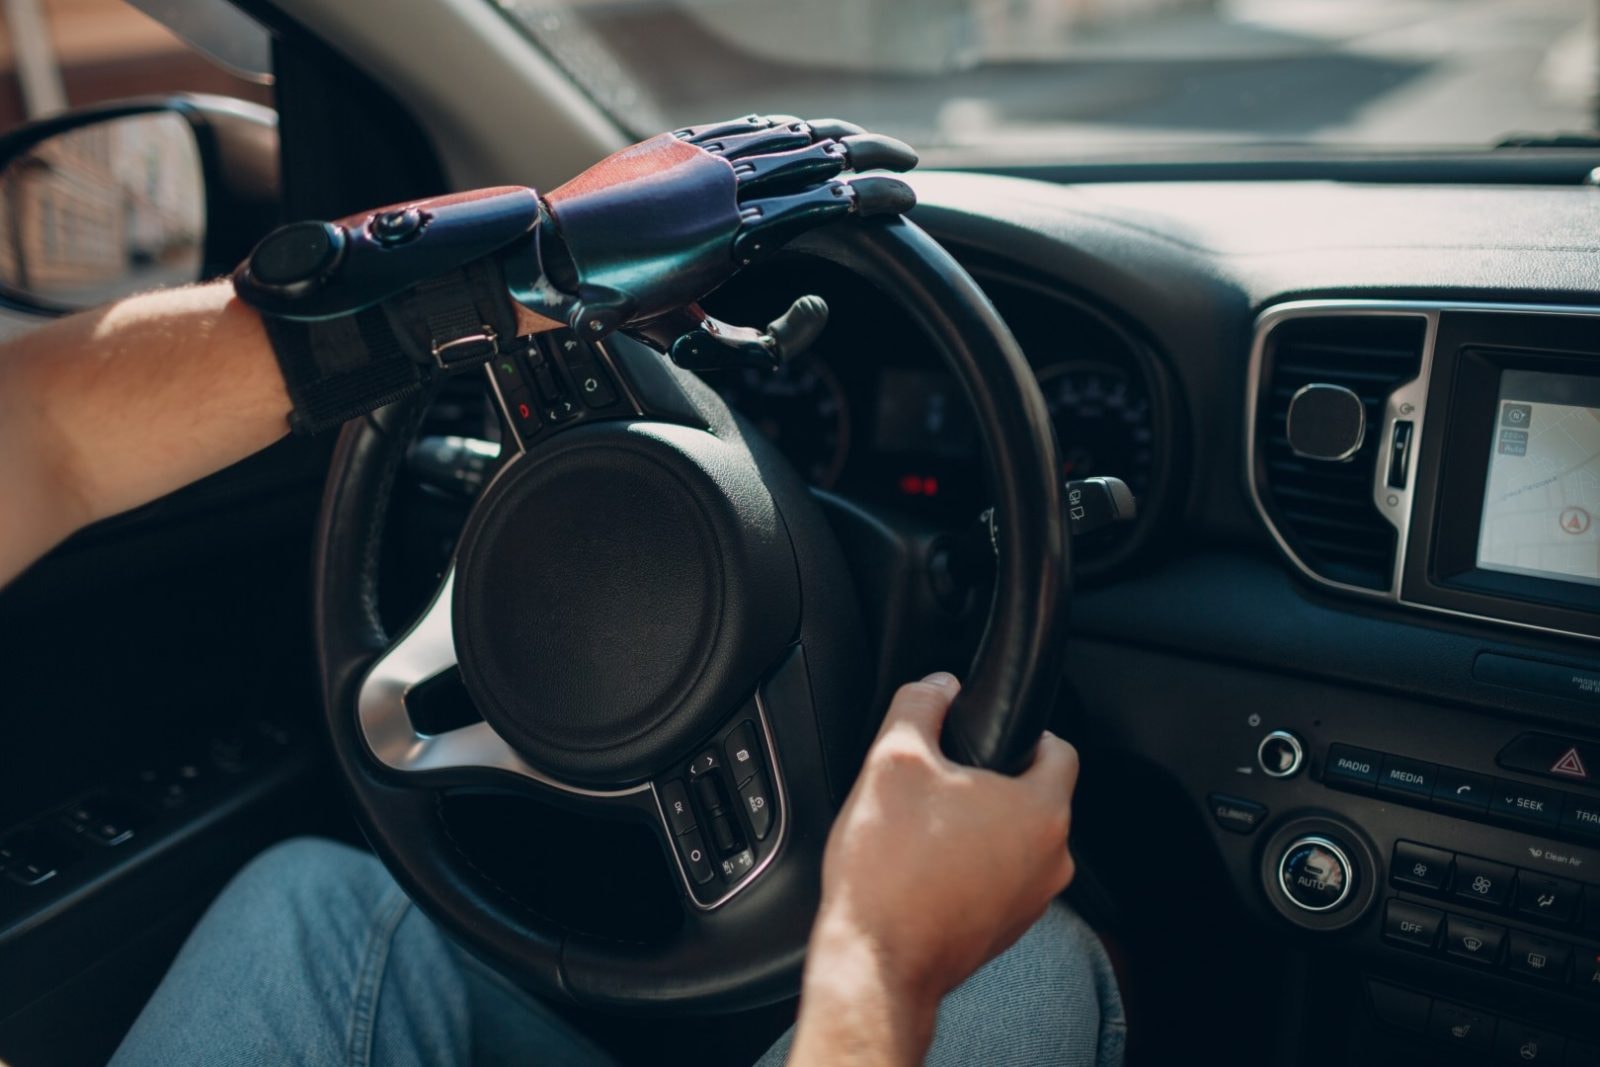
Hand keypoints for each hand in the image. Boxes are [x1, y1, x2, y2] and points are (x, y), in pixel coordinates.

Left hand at [527, 114, 917, 340]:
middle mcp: (724, 184)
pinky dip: (780, 127)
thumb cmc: (616, 311)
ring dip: (831, 135)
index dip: (874, 196)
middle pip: (817, 156)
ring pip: (783, 135)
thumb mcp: (695, 338)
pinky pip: (741, 127)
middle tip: (906, 164)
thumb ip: (759, 340)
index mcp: (737, 232)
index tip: (906, 198)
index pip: (827, 200)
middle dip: (869, 157)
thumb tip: (814, 307)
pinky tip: (796, 127)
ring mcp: (699, 157)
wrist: (547, 259)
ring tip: (862, 141)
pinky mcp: (673, 144)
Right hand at [788, 673, 1078, 1064]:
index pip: (1060, 749)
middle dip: (990, 782)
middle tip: (938, 781)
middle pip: (1034, 797)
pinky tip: (922, 870)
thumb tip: (937, 684)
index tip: (985, 732)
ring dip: (979, 828)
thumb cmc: (889, 870)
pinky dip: (969, 869)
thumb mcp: (892, 760)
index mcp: (1041, 812)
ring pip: (1014, 842)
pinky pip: (996, 881)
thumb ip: (920, 705)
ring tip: (923, 829)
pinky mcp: (1004, 933)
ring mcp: (1032, 903)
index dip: (1024, 730)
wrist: (875, 963)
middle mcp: (1051, 861)